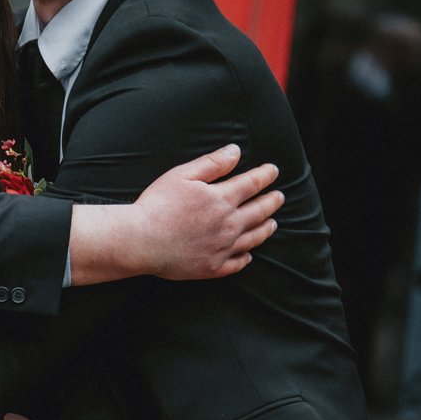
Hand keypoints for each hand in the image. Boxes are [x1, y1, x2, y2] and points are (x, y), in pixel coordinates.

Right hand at [69, 145, 280, 283]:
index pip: (252, 184)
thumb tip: (235, 152)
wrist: (141, 241)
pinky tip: (248, 255)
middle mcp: (229, 224)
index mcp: (222, 199)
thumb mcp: (182, 175)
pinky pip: (237, 263)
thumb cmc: (157, 205)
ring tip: (273, 223)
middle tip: (279, 197)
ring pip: (253, 238)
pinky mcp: (213, 267)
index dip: (265, 175)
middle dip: (272, 202)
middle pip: (259, 211)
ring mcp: (222, 248)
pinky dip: (246, 258)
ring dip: (266, 229)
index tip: (273, 171)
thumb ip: (212, 163)